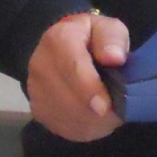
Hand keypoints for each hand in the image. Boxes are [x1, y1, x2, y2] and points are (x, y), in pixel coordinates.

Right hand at [26, 12, 130, 141]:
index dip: (89, 89)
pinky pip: (64, 127)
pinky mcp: (38, 111)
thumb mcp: (108, 28)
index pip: (72, 67)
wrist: (64, 49)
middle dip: (96, 111)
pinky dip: (84, 127)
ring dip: (93, 122)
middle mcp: (40, 66)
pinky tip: (96, 119)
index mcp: (58, 40)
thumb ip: (113, 39)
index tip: (105, 106)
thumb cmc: (93, 38)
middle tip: (120, 111)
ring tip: (111, 113)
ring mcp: (36, 91)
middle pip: (68, 98)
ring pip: (66, 117)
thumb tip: (115, 58)